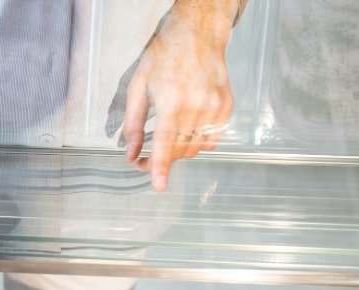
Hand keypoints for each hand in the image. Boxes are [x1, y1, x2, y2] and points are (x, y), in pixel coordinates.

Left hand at [123, 0, 237, 191]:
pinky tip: (186, 128)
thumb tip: (131, 155)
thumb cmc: (164, 57)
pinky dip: (196, 142)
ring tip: (165, 139)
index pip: (166, 141)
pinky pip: (211, 140)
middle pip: (178, 150)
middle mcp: (197, 104)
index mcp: (171, 98)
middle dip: (160, 160)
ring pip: (195, 148)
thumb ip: (133, 125)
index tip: (159, 186)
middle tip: (143, 158)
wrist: (198, 34)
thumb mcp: (138, 88)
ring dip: (178, 152)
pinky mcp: (226, 107)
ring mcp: (215, 106)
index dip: (161, 166)